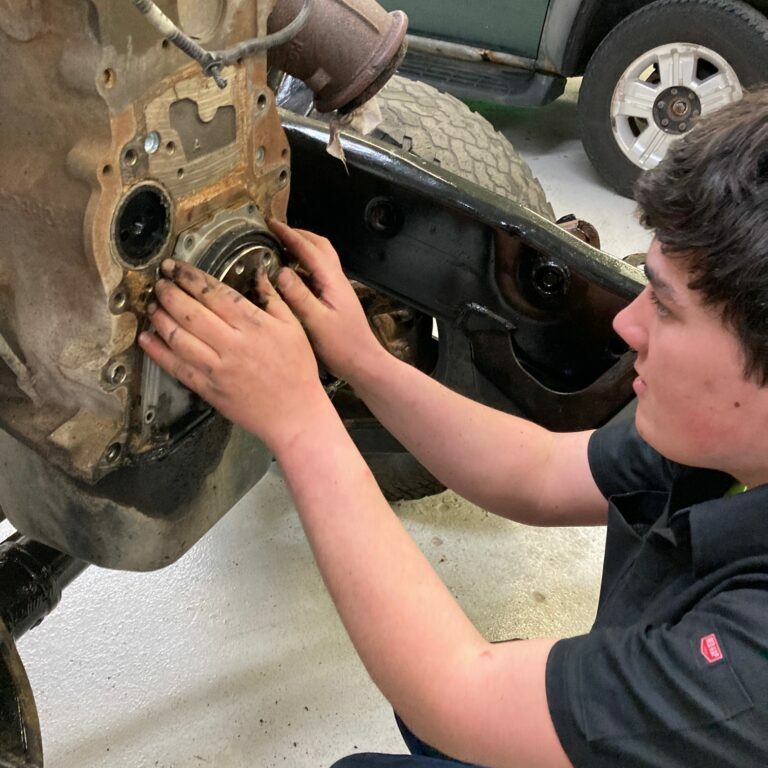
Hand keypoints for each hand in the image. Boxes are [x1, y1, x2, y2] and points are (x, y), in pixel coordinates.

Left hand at [138, 258, 329, 452]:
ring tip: (153, 305)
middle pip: (189, 311)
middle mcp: (232, 344)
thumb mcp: (294, 328)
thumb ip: (274, 299)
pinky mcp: (207, 388)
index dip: (189, 276)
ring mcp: (216, 368)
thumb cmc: (297, 370)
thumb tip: (258, 273)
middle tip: (160, 282)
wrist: (294, 414)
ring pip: (177, 336)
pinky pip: (175, 366)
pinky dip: (156, 351)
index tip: (175, 266)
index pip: (213, 292)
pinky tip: (146, 338)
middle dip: (169, 292)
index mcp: (253, 325)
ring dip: (159, 317)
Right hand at [268, 220, 384, 382]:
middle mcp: (337, 280)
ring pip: (321, 259)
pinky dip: (303, 266)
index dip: (289, 234)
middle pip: (320, 247)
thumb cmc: (341, 346)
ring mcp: (337, 290)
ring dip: (303, 248)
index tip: (270, 223)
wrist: (363, 363)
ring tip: (281, 247)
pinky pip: (318, 274)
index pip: (308, 249)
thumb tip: (280, 270)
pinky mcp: (335, 300)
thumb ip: (298, 295)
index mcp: (332, 281)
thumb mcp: (315, 321)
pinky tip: (290, 275)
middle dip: (299, 235)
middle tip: (276, 231)